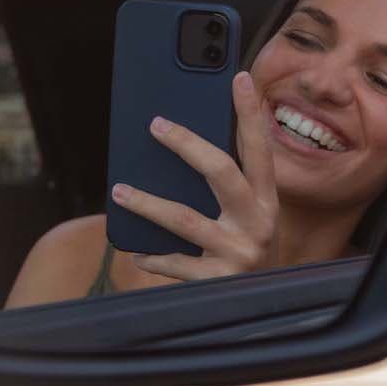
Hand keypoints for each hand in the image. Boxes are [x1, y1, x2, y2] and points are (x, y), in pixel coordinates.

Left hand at [111, 70, 279, 281]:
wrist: (265, 308)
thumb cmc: (246, 248)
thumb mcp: (250, 215)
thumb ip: (228, 184)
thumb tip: (181, 141)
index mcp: (267, 199)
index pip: (259, 148)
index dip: (250, 113)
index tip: (238, 77)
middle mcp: (258, 222)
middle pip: (221, 172)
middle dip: (187, 144)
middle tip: (155, 125)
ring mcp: (239, 252)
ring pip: (185, 219)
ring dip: (148, 203)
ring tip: (120, 191)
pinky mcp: (219, 282)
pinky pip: (178, 264)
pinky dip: (154, 257)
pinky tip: (135, 251)